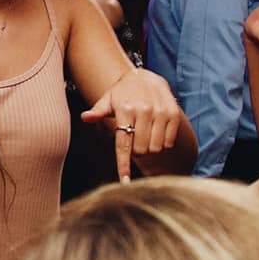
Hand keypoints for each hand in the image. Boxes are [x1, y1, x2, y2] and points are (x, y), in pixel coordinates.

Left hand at [81, 67, 182, 182]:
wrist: (146, 76)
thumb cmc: (122, 93)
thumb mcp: (107, 100)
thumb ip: (97, 111)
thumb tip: (85, 117)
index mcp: (124, 110)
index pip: (123, 144)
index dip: (123, 165)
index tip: (125, 183)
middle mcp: (143, 111)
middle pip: (141, 150)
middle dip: (136, 151)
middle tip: (134, 139)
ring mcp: (160, 112)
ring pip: (156, 148)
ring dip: (149, 148)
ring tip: (144, 134)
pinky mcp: (173, 114)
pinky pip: (169, 142)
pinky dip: (162, 143)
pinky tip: (156, 132)